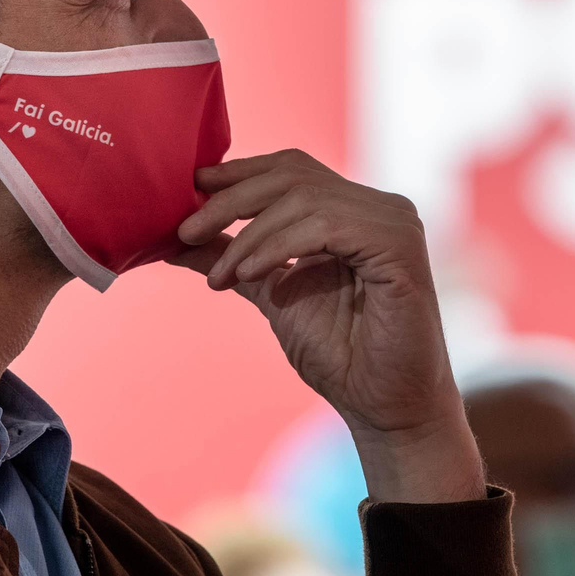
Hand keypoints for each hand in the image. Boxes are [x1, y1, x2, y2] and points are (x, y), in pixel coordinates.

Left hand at [172, 150, 484, 503]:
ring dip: (250, 237)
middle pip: (292, 174)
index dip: (238, 174)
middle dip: (230, 201)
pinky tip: (250, 274)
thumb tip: (175, 238)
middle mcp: (377, 206)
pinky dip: (279, 245)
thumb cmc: (339, 355)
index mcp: (352, 210)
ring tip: (222, 277)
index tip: (188, 191)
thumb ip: (233, 258)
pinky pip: (326, 226)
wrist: (382, 406)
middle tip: (185, 231)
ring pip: (304, 198)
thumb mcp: (270, 293)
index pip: (290, 169)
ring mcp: (393, 222)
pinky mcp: (399, 246)